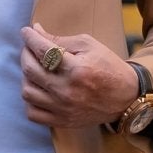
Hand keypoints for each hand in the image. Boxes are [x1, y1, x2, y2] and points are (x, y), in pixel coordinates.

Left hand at [19, 21, 138, 128]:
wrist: (126, 98)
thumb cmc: (108, 67)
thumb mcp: (89, 46)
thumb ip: (60, 40)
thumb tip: (36, 31)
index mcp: (76, 69)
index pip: (43, 50)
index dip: (30, 37)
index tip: (26, 32)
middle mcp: (67, 91)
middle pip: (30, 69)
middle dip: (26, 53)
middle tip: (30, 48)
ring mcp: (63, 108)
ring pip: (27, 92)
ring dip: (26, 77)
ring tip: (34, 69)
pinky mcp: (61, 121)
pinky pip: (32, 113)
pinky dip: (30, 100)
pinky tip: (38, 89)